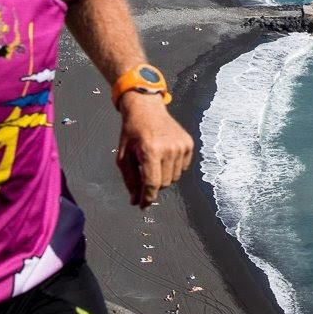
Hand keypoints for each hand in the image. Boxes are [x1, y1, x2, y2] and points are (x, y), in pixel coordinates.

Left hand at [116, 92, 193, 209]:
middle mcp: (169, 148)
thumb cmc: (132, 132)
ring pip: (174, 178)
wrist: (147, 108)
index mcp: (150, 150)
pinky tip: (164, 156)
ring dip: (163, 176)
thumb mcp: (123, 156)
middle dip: (153, 185)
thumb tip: (135, 201)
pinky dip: (173, 168)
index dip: (147, 198)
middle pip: (163, 183)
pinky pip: (183, 169)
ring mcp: (181, 146)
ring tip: (154, 161)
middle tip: (144, 174)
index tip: (143, 205)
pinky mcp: (189, 144)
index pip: (152, 183)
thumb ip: (130, 180)